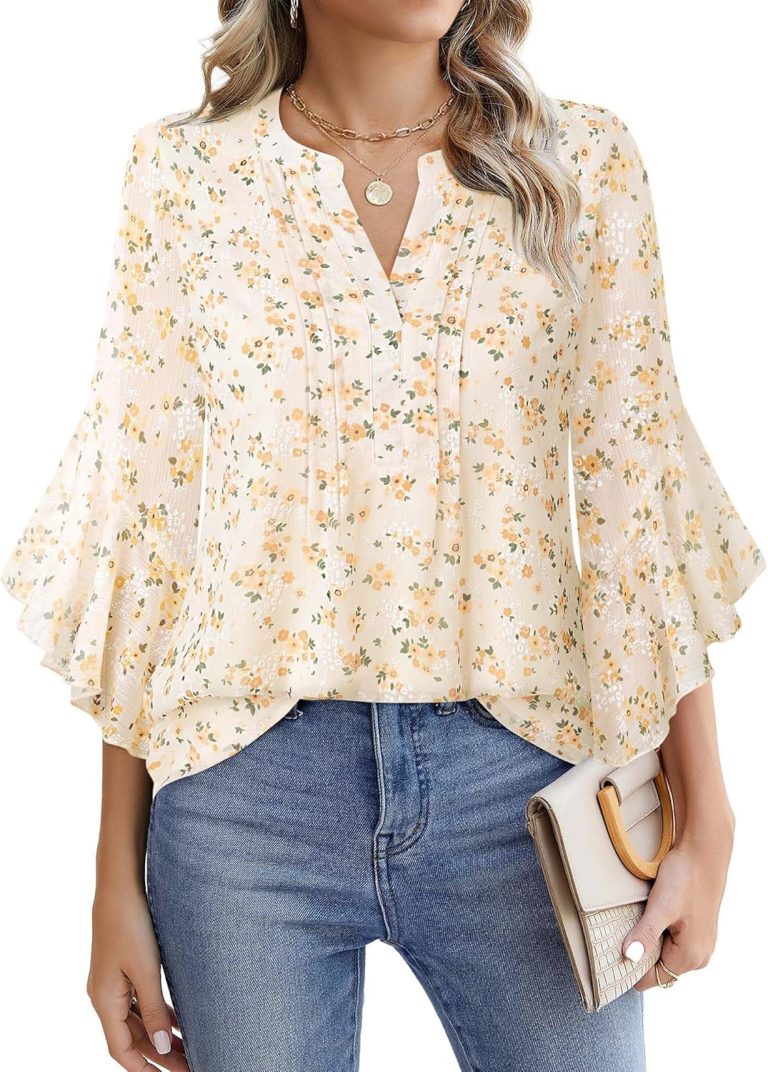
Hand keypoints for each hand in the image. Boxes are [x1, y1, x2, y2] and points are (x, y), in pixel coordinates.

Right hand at [87, 883, 188, 1069]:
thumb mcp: (146, 970)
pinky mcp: (122, 969)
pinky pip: (139, 1003)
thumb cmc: (130, 925)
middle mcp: (104, 997)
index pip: (122, 1050)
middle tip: (189, 1067)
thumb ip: (154, 1010)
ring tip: (187, 1051)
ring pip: (136, 1022)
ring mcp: (112, 984)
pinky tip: (176, 1024)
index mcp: (104, 1002)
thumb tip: (159, 1050)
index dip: (143, 1069)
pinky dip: (157, 1016)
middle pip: (131, 1039)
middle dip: (157, 1056)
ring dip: (158, 1038)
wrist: (119, 887)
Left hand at [621, 812, 734, 990]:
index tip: (613, 947)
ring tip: (640, 916)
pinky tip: (653, 911)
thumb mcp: (661, 906)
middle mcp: (699, 956)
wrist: (704, 852)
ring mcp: (701, 944)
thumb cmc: (684, 877)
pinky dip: (660, 931)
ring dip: (649, 939)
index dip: (630, 966)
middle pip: (658, 967)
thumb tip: (629, 958)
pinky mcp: (699, 930)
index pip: (650, 979)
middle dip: (640, 952)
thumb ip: (645, 934)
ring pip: (664, 953)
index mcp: (689, 957)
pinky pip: (673, 941)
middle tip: (623, 927)